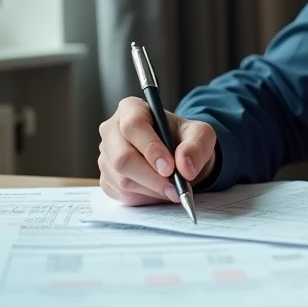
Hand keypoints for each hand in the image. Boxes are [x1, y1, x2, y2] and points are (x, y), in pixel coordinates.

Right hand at [98, 97, 216, 205]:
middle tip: (175, 187)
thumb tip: (184, 166)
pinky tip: (159, 190)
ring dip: (152, 190)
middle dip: (152, 177)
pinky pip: (122, 194)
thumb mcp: (201, 136)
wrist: (178, 157)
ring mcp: (106, 155)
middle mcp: (112, 130)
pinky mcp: (107, 178)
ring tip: (173, 189)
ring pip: (123, 180)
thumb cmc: (185, 139)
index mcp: (131, 109)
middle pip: (123, 158)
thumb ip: (196, 146)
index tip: (169, 167)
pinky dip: (145, 198)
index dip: (150, 147)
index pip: (133, 125)